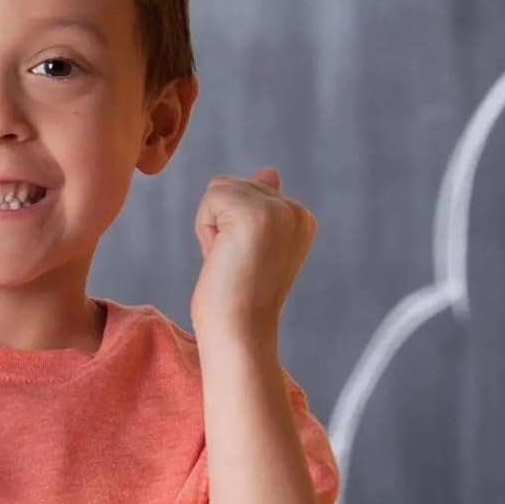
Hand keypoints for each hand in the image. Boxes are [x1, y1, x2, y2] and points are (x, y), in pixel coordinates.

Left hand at [190, 168, 314, 348]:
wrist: (239, 332)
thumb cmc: (238, 298)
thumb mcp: (251, 245)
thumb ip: (260, 206)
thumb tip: (269, 171)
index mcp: (300, 217)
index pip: (248, 190)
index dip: (231, 227)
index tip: (244, 261)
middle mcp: (295, 210)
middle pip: (233, 184)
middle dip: (220, 223)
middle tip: (233, 263)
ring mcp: (278, 210)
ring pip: (220, 188)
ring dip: (211, 226)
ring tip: (228, 260)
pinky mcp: (255, 214)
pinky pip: (211, 197)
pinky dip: (205, 229)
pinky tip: (221, 256)